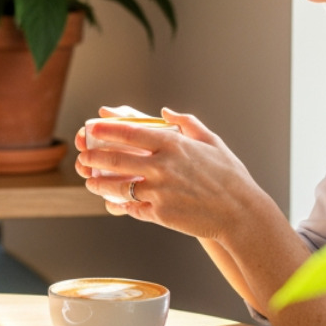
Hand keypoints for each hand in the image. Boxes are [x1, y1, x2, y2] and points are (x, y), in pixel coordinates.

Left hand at [76, 107, 271, 242]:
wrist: (241, 214)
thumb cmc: (230, 177)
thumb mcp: (212, 142)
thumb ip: (187, 123)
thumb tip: (166, 111)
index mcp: (173, 144)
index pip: (129, 132)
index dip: (105, 129)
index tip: (91, 127)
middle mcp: (162, 166)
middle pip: (116, 158)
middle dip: (94, 156)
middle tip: (84, 155)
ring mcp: (159, 191)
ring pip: (118, 186)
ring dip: (99, 183)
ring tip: (90, 181)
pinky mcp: (160, 214)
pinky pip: (132, 208)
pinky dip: (120, 205)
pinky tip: (112, 202)